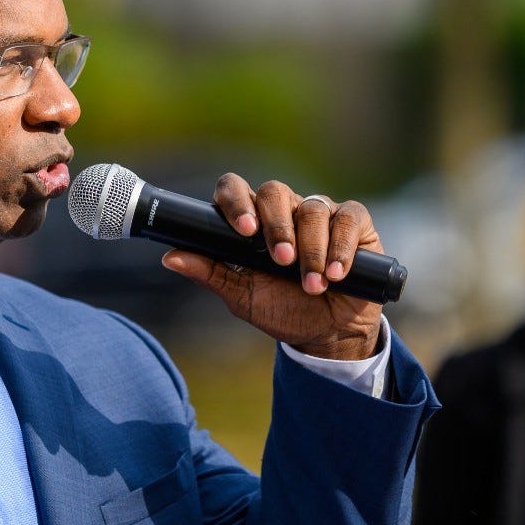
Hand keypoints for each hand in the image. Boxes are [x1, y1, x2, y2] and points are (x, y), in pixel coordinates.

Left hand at [160, 174, 383, 360]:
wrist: (329, 334)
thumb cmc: (283, 311)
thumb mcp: (243, 297)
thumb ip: (210, 273)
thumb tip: (169, 257)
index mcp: (254, 221)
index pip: (236, 190)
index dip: (237, 202)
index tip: (244, 232)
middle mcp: (286, 210)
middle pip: (275, 191)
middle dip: (278, 227)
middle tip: (282, 261)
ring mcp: (321, 213)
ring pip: (313, 209)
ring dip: (312, 250)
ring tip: (313, 285)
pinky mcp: (354, 223)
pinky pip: (348, 218)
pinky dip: (342, 246)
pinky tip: (337, 273)